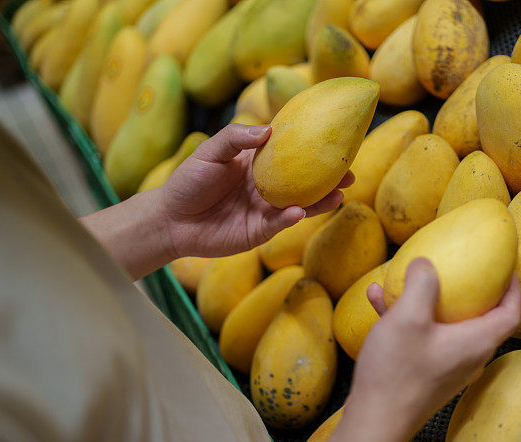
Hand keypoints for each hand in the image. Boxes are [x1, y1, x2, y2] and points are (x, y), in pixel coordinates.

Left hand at [158, 123, 352, 258]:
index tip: (336, 139)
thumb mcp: (210, 152)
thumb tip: (268, 131)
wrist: (170, 220)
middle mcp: (267, 186)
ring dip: (321, 201)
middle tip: (350, 172)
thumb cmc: (188, 181)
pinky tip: (299, 211)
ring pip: (301, 204)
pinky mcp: (260, 232)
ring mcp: (266, 210)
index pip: (290, 152)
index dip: (312, 146)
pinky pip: (280, 224)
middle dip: (328, 178)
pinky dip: (291, 218)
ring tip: (339, 194)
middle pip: (305, 181)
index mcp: (257, 163)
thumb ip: (237, 138)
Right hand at [348, 258, 520, 436]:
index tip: (507, 268)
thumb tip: (427, 263)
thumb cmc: (397, 371)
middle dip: (472, 292)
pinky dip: (408, 319)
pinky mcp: (425, 376)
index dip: (513, 288)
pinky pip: (423, 339)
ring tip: (405, 280)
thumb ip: (422, 284)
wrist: (374, 423)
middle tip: (463, 269)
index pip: (510, 313)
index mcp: (476, 342)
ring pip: (446, 326)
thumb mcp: (408, 317)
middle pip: (481, 319)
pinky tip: (378, 301)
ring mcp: (447, 369)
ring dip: (428, 301)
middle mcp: (468, 357)